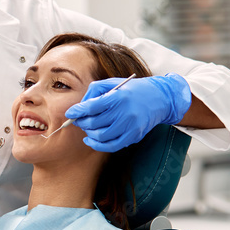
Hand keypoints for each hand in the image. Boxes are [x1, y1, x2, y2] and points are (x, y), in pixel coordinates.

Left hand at [64, 74, 191, 151]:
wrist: (159, 99)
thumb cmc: (132, 90)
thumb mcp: (113, 83)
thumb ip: (94, 91)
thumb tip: (79, 106)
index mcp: (118, 96)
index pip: (92, 107)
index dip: (78, 111)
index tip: (70, 113)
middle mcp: (125, 112)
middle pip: (94, 123)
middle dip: (82, 122)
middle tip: (78, 120)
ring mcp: (130, 126)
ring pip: (100, 136)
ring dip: (89, 133)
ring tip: (87, 127)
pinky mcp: (134, 136)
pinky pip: (111, 146)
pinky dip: (97, 145)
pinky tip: (91, 139)